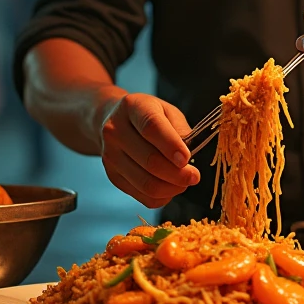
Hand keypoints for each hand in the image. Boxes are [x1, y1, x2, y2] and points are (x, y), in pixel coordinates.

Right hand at [100, 92, 200, 209]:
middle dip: (177, 174)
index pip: (150, 127)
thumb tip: (188, 156)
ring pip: (145, 183)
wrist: (111, 120)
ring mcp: (110, 156)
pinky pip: (141, 196)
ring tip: (184, 182)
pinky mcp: (112, 176)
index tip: (187, 159)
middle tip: (194, 176)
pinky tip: (170, 187)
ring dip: (171, 188)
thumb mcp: (166, 111)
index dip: (171, 145)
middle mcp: (115, 131)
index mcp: (133, 107)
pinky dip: (161, 197)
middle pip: (149, 160)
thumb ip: (179, 129)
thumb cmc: (147, 116)